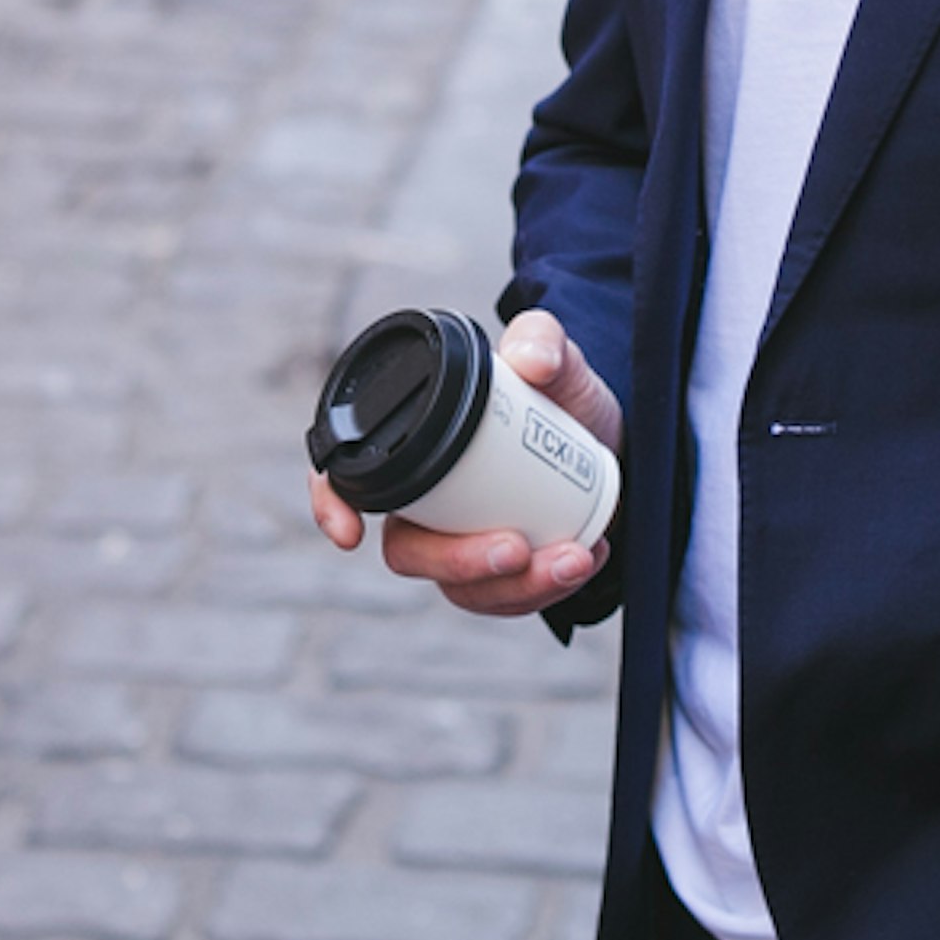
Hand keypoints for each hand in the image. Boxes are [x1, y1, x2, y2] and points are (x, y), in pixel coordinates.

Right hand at [308, 311, 620, 617]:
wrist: (608, 441)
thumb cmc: (561, 397)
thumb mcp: (557, 359)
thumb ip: (543, 340)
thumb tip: (531, 362)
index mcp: (413, 446)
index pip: (346, 477)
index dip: (331, 505)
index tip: (350, 534)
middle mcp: (423, 504)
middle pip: (408, 552)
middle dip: (458, 562)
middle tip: (516, 547)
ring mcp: (458, 544)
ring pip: (462, 587)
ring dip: (516, 586)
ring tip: (575, 556)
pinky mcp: (495, 576)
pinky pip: (505, 600)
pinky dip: (547, 588)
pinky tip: (589, 556)